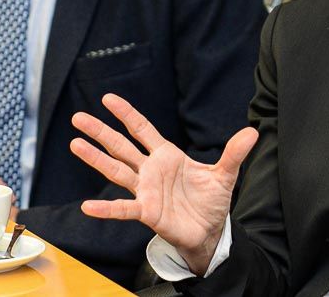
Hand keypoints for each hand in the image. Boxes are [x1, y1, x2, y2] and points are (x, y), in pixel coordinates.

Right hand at [70, 93, 257, 275]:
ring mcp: (146, 190)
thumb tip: (253, 131)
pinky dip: (106, 208)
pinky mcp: (147, 212)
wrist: (210, 230)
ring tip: (75, 144)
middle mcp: (151, 170)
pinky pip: (124, 209)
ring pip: (116, 171)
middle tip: (78, 117)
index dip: (126, 113)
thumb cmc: (211, 200)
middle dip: (100, 131)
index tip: (108, 98)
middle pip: (121, 146)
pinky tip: (88, 205)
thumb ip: (234, 152)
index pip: (142, 129)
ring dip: (96, 159)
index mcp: (167, 155)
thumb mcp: (225, 174)